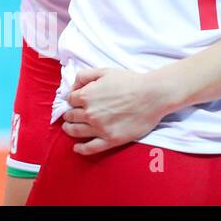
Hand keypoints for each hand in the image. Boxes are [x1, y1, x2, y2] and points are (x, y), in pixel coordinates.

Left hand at [59, 67, 173, 154]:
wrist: (152, 95)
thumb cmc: (129, 81)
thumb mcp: (103, 71)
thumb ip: (84, 76)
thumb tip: (73, 87)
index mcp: (86, 96)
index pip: (70, 100)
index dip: (72, 100)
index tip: (74, 102)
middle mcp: (90, 113)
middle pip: (71, 116)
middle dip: (69, 115)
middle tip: (69, 116)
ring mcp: (100, 128)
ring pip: (76, 131)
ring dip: (69, 129)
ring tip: (68, 129)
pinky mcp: (111, 139)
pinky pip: (91, 147)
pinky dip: (81, 149)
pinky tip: (76, 148)